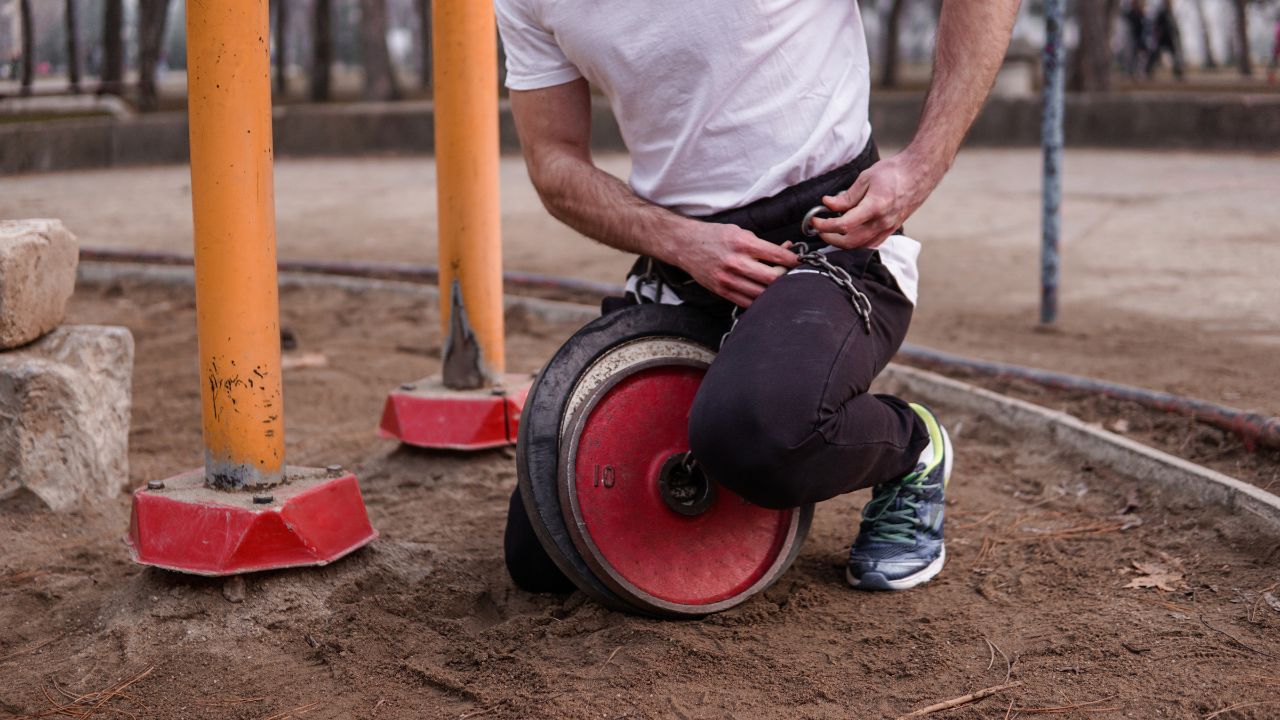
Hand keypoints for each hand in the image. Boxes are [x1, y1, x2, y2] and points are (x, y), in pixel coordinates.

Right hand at [669, 222, 797, 307]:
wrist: (685, 245)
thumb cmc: (713, 236)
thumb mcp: (738, 231)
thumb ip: (761, 243)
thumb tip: (785, 250)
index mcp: (741, 243)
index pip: (777, 254)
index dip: (793, 259)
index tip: (799, 261)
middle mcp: (735, 262)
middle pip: (772, 278)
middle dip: (786, 276)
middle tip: (790, 274)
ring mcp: (728, 279)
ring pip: (762, 293)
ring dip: (774, 290)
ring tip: (779, 284)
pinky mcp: (722, 291)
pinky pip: (747, 302)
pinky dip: (760, 300)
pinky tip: (764, 293)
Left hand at [808, 148, 944, 248]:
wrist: (919, 173)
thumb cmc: (894, 172)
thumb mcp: (866, 178)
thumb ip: (846, 196)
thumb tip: (828, 204)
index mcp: (875, 207)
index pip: (843, 225)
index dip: (825, 225)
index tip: (815, 220)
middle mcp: (882, 222)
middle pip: (850, 242)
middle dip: (830, 238)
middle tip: (820, 228)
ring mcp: (888, 228)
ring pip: (860, 246)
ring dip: (842, 243)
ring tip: (832, 231)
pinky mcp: (891, 229)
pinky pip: (871, 244)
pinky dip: (857, 244)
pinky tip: (849, 235)